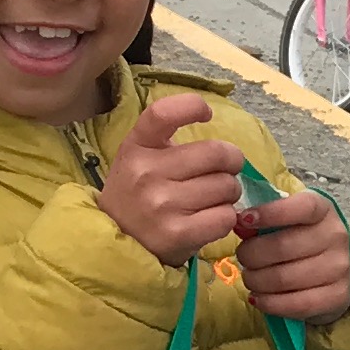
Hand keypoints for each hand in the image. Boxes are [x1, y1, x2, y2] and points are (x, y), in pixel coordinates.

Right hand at [100, 90, 246, 264]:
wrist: (118, 243)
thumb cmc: (137, 195)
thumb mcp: (138, 158)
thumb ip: (167, 139)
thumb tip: (219, 136)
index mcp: (137, 147)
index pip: (164, 113)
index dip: (192, 106)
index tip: (206, 114)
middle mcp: (146, 172)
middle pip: (217, 153)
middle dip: (231, 162)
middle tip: (224, 172)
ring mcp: (162, 204)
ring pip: (226, 186)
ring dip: (229, 194)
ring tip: (212, 200)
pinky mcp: (177, 233)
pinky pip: (226, 217)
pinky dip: (226, 218)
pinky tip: (211, 219)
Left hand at [227, 188, 349, 325]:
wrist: (334, 270)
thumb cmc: (303, 240)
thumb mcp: (288, 222)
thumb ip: (264, 221)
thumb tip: (240, 225)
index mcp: (324, 211)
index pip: (301, 208)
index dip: (270, 213)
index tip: (243, 220)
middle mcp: (336, 237)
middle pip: (282, 247)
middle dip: (251, 255)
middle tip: (243, 258)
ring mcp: (340, 268)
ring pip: (284, 278)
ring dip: (256, 281)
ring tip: (250, 278)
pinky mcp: (337, 296)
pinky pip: (296, 304)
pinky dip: (269, 303)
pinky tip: (258, 298)